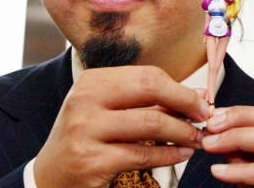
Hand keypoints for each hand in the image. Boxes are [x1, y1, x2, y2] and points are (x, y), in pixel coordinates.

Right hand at [34, 66, 210, 187]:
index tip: (201, 101)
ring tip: (197, 139)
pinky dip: (168, 155)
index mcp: (92, 81)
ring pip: (150, 124)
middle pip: (150, 89)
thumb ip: (150, 102)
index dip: (180, 88)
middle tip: (205, 116)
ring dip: (182, 132)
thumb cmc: (86, 139)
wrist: (49, 178)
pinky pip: (142, 155)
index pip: (147, 75)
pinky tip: (181, 154)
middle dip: (185, 103)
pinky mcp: (90, 160)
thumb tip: (198, 95)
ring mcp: (85, 130)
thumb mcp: (112, 112)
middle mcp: (85, 99)